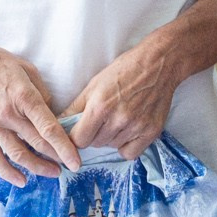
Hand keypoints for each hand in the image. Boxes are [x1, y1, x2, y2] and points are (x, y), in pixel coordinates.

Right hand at [0, 40, 77, 185]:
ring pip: (18, 154)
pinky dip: (8, 172)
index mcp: (24, 97)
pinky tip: (21, 180)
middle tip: (69, 166)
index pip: (48, 128)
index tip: (75, 161)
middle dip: (56, 158)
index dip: (64, 147)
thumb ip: (42, 95)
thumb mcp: (28, 70)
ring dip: (37, 167)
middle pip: (37, 143)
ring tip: (52, 172)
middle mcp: (8, 114)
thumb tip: (52, 116)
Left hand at [65, 43, 176, 158]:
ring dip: (110, 138)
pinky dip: (126, 146)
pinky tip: (126, 132)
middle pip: (95, 144)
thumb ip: (76, 106)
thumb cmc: (124, 70)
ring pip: (112, 147)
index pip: (79, 139)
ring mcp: (136, 127)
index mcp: (100, 106)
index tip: (78, 132)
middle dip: (93, 135)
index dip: (75, 137)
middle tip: (100, 120)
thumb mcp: (94, 84)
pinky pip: (130, 153)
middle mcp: (118, 119)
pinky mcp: (151, 132)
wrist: (158, 64)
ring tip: (116, 120)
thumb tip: (58, 123)